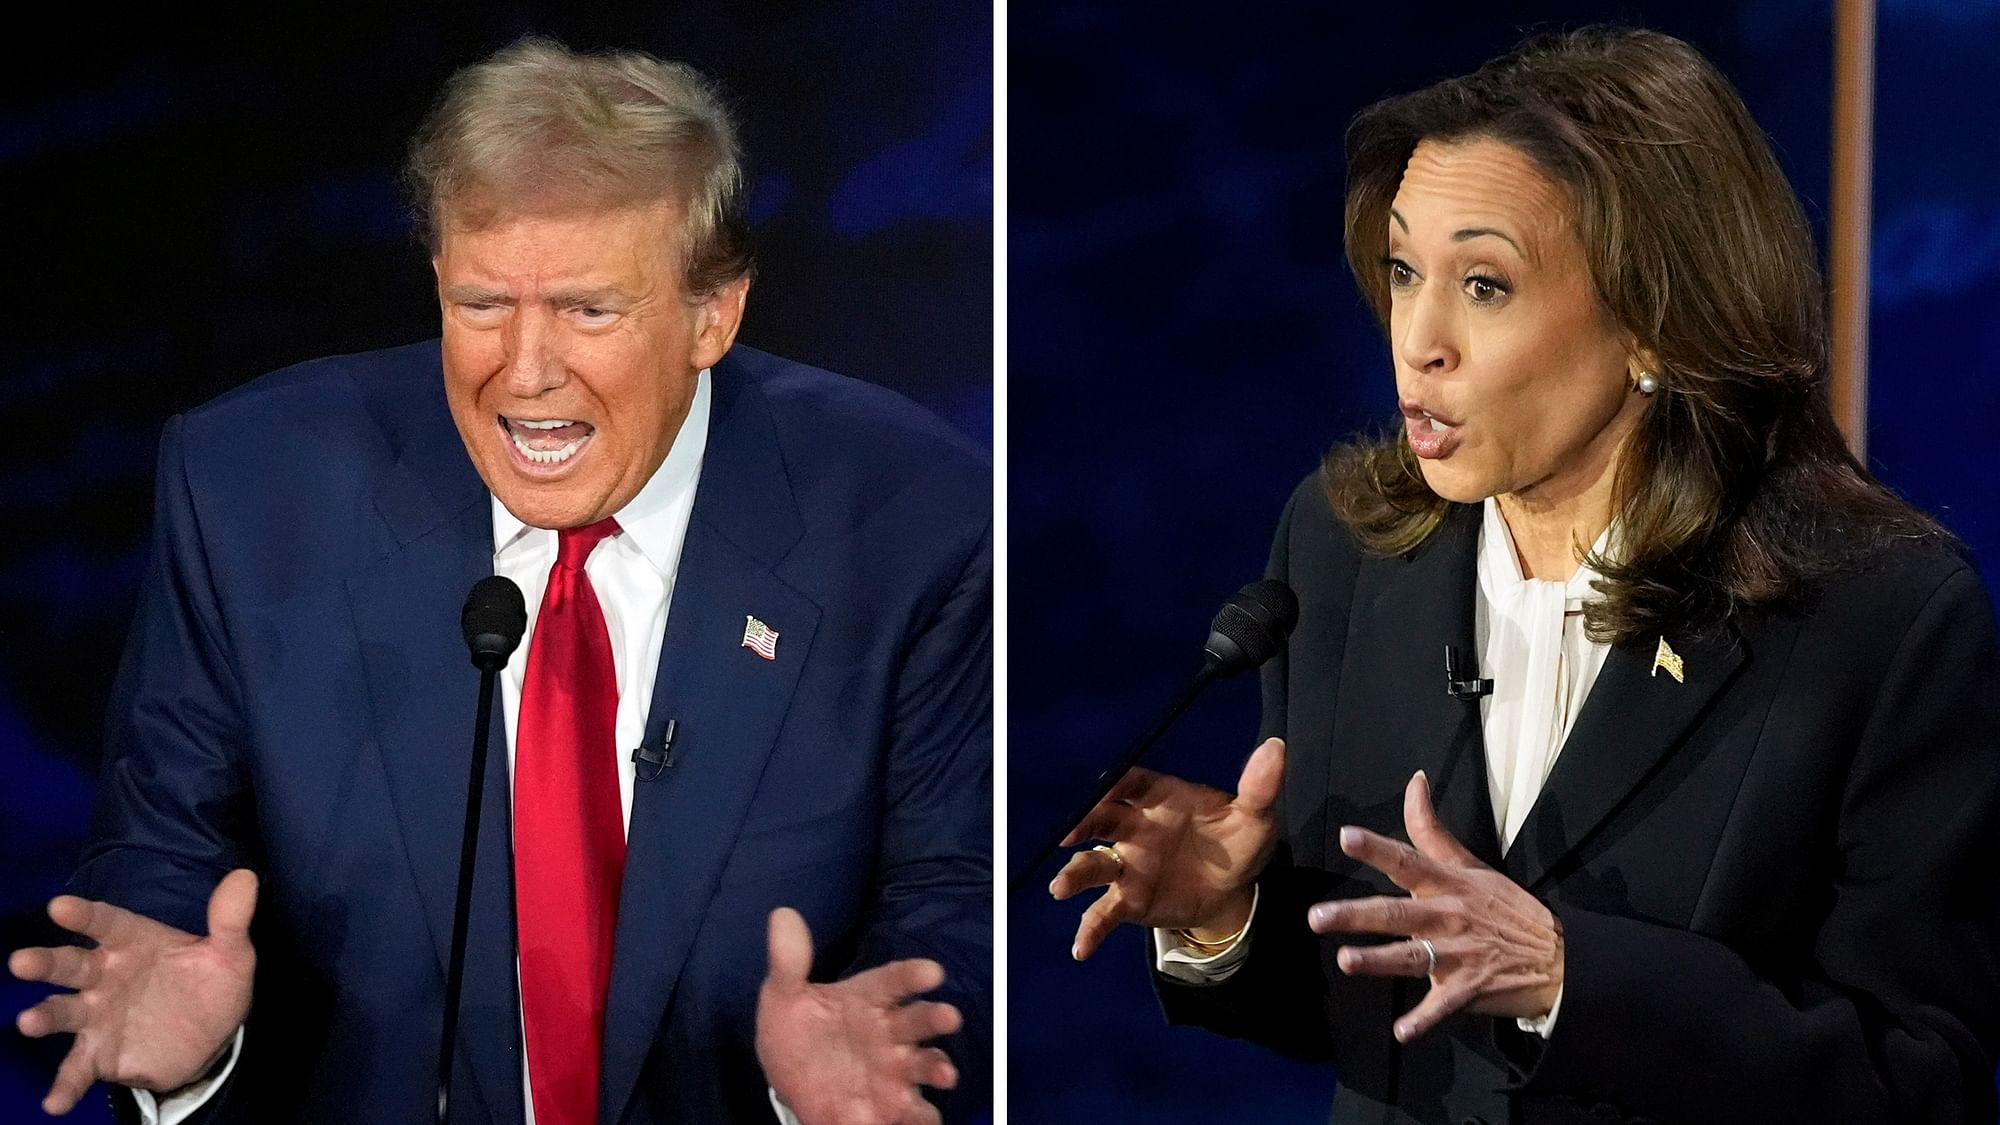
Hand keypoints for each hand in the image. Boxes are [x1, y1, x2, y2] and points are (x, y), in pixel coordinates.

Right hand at [10, 869, 257, 1114]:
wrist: (212, 1036)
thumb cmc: (210, 984)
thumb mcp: (230, 955)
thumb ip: (230, 920)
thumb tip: (244, 877)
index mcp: (133, 942)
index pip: (106, 923)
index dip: (83, 915)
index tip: (58, 906)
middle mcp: (106, 976)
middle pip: (72, 965)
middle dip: (45, 963)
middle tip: (21, 961)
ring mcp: (99, 1016)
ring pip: (65, 1013)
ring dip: (45, 1017)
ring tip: (28, 1022)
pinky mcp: (100, 1053)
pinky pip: (78, 1069)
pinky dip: (65, 1085)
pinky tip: (54, 1102)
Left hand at [755, 907, 959, 1124]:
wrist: (791, 1086)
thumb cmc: (798, 1034)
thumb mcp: (784, 998)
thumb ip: (788, 962)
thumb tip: (781, 915)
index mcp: (867, 999)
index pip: (893, 980)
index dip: (913, 975)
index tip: (932, 972)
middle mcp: (888, 1032)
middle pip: (918, 1020)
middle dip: (935, 1018)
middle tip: (950, 1017)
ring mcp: (893, 1070)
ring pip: (925, 1064)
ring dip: (938, 1068)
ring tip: (945, 1075)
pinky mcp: (892, 1106)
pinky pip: (915, 1113)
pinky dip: (923, 1117)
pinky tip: (922, 1117)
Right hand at [1049, 736, 1285, 959]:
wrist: (1235, 889)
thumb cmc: (1237, 842)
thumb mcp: (1255, 817)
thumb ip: (1260, 787)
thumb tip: (1276, 747)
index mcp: (1161, 798)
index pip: (1133, 783)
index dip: (1118, 784)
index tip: (1108, 788)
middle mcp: (1136, 828)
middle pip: (1102, 820)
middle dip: (1083, 824)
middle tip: (1069, 834)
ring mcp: (1129, 865)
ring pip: (1094, 865)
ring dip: (1075, 874)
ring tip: (1060, 888)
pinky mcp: (1129, 900)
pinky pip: (1104, 913)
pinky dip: (1090, 930)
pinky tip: (1082, 949)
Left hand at [1309, 771, 1562, 1041]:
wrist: (1558, 956)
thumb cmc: (1506, 906)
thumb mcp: (1470, 864)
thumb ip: (1431, 829)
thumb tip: (1413, 781)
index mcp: (1447, 885)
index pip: (1406, 861)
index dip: (1376, 849)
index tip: (1346, 837)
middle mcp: (1447, 917)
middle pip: (1396, 914)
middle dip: (1355, 916)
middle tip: (1316, 918)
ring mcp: (1457, 955)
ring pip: (1410, 957)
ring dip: (1378, 962)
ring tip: (1345, 962)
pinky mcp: (1467, 990)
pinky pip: (1441, 1006)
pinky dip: (1423, 1020)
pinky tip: (1402, 1032)